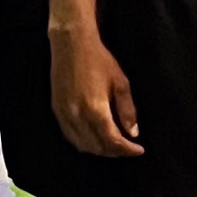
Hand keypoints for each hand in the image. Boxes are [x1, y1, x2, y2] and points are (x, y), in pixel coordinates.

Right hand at [52, 30, 143, 156]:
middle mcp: (77, 116)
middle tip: (128, 148)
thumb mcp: (121, 83)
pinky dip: (84, 143)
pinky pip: (70, 136)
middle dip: (115, 152)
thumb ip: (127, 110)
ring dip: (99, 150)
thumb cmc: (99, 60)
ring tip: (114, 146)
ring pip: (82, 145)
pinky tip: (94, 139)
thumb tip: (133, 132)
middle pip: (97, 147)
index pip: (112, 141)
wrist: (71, 45)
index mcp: (95, 110)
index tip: (139, 149)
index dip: (127, 149)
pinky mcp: (57, 110)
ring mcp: (64, 115)